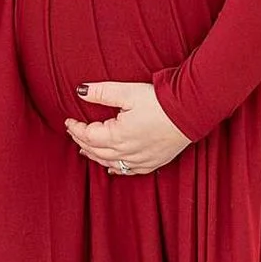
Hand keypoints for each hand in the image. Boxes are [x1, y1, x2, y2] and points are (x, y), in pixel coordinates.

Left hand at [65, 80, 192, 177]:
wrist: (191, 112)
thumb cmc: (161, 101)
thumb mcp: (128, 92)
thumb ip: (102, 92)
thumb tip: (81, 91)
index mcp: (117, 136)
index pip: (88, 136)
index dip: (75, 128)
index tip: (68, 121)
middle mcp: (126, 152)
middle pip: (96, 151)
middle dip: (82, 141)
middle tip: (74, 132)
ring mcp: (140, 159)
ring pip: (110, 162)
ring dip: (95, 156)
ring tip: (85, 149)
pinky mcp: (153, 161)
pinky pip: (129, 170)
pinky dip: (117, 168)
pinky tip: (112, 167)